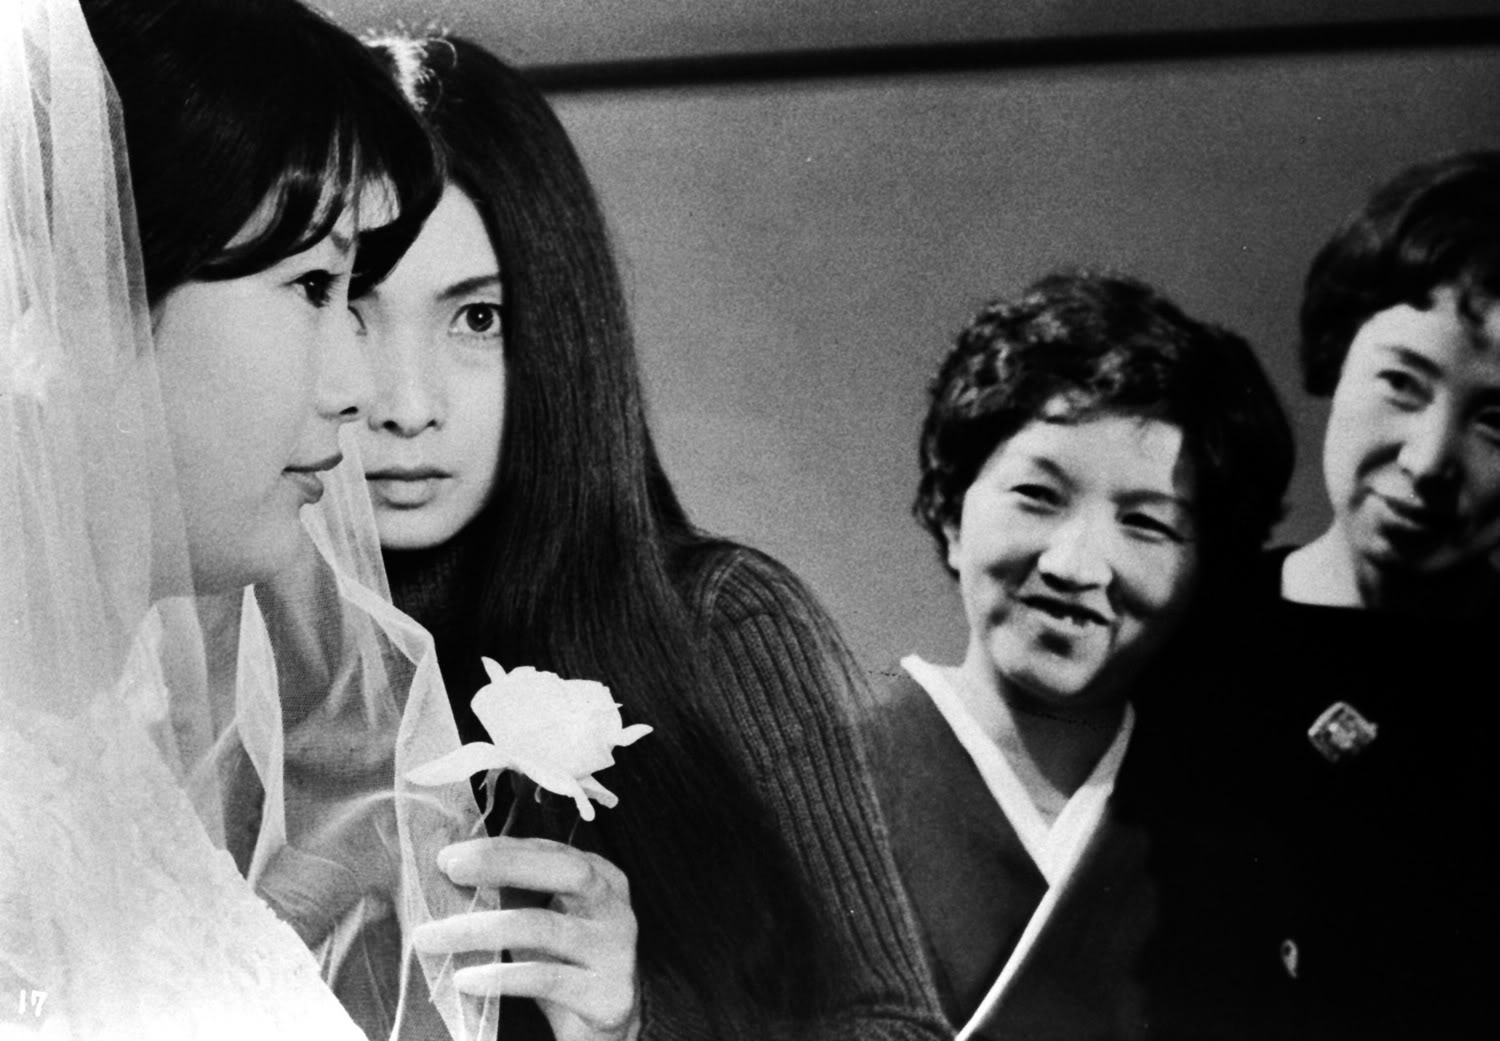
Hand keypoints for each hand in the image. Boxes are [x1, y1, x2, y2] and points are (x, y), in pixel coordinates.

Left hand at [413, 835, 640, 1040]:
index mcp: (602, 878)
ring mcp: (616, 951)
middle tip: (451, 871)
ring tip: (431, 938)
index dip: (501, 850)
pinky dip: (501, 977)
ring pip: (543, 928)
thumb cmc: (563, 962)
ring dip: (480, 929)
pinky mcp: (607, 995)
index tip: (449, 856)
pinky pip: (546, 979)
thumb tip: (450, 867)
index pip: (551, 850)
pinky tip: (465, 980)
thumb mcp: (543, 918)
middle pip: (564, 873)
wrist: (605, 1024)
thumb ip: (513, 892)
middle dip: (504, 865)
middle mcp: (615, 908)